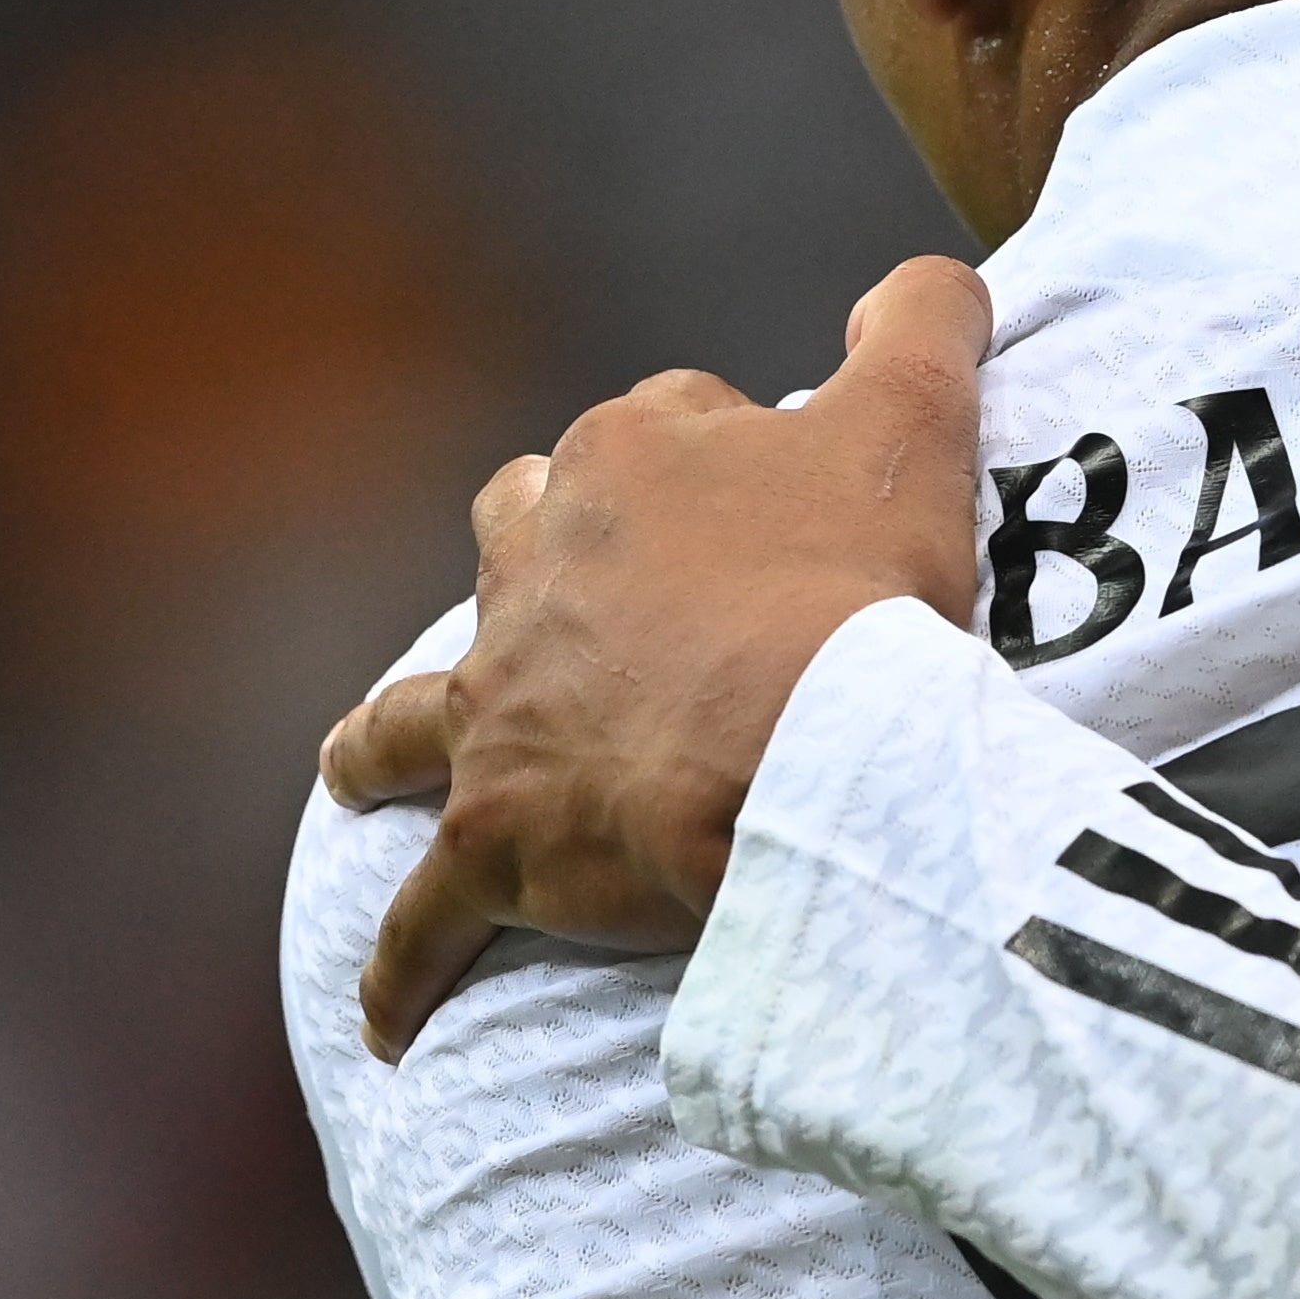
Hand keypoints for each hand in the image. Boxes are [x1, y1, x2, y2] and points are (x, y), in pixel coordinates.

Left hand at [331, 255, 991, 1055]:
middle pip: (514, 537)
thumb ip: (919, 323)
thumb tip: (933, 275)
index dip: (718, 468)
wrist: (800, 748)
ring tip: (366, 769)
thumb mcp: (914, 421)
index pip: (659, 432)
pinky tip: (386, 1023)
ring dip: (389, 740)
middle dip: (534, 564)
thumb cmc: (858, 588)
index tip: (775, 518)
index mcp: (625, 465)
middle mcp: (535, 572)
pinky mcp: (492, 835)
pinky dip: (404, 965)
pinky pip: (426, 914)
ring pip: (411, 713)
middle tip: (590, 618)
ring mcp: (501, 705)